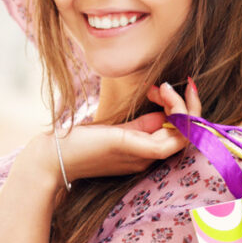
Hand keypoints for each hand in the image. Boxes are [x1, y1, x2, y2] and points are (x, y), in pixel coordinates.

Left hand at [18, 79, 202, 200]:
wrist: (53, 158)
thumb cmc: (79, 142)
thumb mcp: (116, 131)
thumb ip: (140, 126)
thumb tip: (163, 114)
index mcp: (144, 152)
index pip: (179, 133)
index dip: (179, 109)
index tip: (160, 88)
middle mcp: (149, 157)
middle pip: (188, 134)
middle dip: (187, 105)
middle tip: (169, 84)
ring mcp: (145, 156)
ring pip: (186, 135)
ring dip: (184, 107)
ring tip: (165, 87)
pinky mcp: (138, 150)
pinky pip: (173, 139)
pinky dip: (178, 115)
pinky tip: (164, 94)